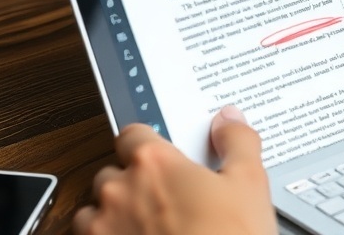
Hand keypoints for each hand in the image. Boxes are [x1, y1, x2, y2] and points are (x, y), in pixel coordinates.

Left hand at [73, 106, 275, 234]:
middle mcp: (120, 191)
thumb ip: (236, 142)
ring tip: (149, 229)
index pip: (132, 134)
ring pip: (94, 211)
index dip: (147, 144)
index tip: (162, 157)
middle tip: (165, 201)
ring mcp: (102, 228)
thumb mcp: (250, 184)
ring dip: (113, 215)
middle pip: (113, 172)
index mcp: (154, 162)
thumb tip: (229, 120)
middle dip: (133, 183)